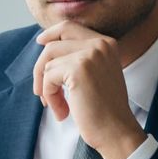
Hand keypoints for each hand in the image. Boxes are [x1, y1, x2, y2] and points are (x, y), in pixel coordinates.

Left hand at [32, 21, 145, 158]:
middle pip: (53, 43)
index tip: (40, 42)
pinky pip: (48, 78)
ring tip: (57, 106)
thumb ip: (80, 59)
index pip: (70, 27)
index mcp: (106, 43)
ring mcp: (89, 55)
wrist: (117, 131)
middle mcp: (99, 44)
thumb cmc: (104, 110)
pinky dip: (50, 96)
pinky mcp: (78, 69)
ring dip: (46, 87)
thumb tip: (46, 47)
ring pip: (48, 62)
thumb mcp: (97, 75)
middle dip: (41, 67)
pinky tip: (62, 111)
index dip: (51, 33)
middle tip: (40, 91)